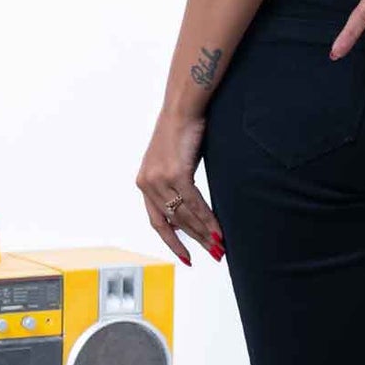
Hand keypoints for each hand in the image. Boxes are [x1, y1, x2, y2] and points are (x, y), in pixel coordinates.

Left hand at [136, 111, 223, 266]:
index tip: (186, 257)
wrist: (183, 107)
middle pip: (174, 222)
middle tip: (215, 254)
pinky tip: (218, 230)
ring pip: (185, 216)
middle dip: (196, 240)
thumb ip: (176, 185)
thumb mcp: (173, 162)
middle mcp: (147, 183)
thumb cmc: (183, 131)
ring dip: (204, 233)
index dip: (173, 241)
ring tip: (220, 246)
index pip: (157, 221)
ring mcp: (160, 179)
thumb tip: (189, 206)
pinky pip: (194, 203)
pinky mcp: (176, 173)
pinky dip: (208, 219)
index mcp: (144, 182)